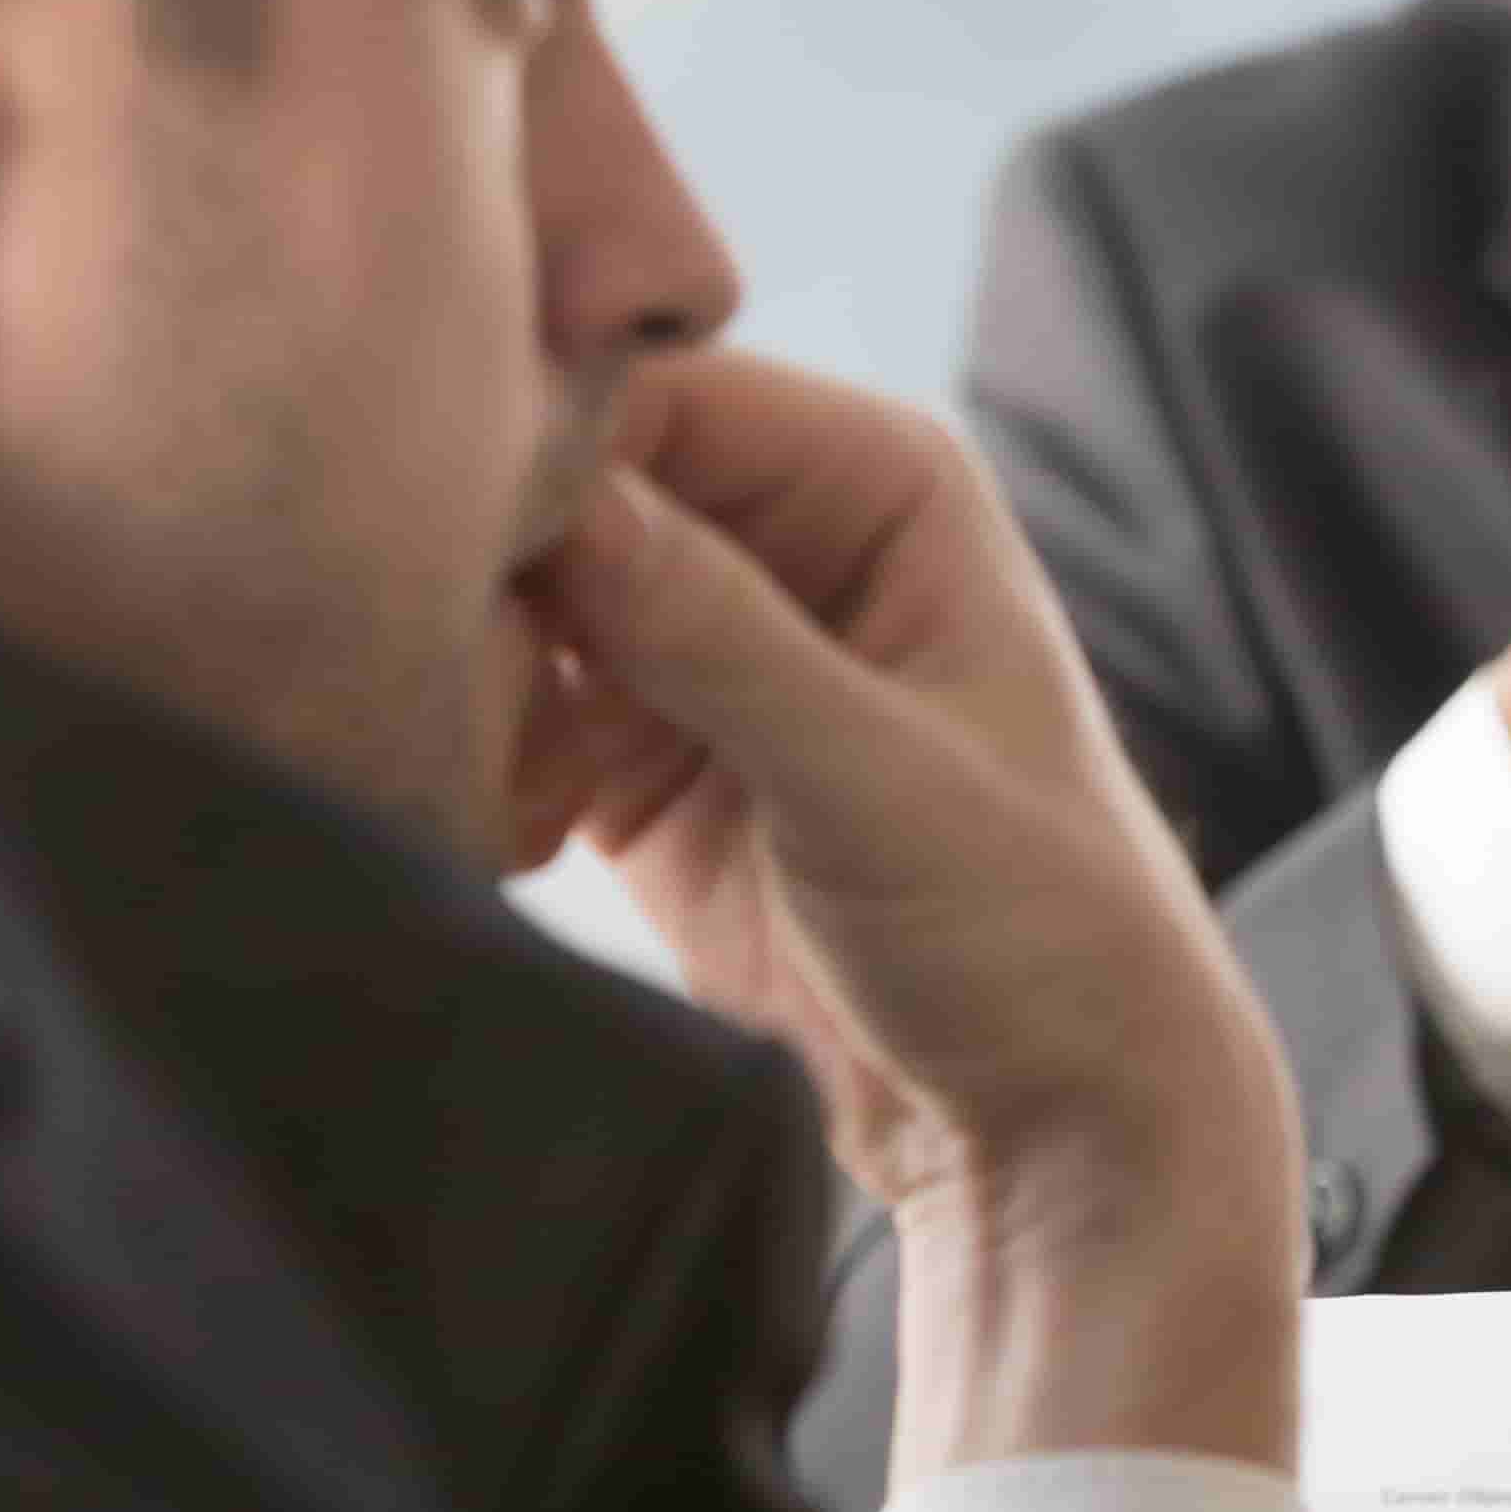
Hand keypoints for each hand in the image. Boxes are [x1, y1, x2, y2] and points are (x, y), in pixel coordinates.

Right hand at [516, 347, 1304, 1477]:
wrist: (1058, 1122)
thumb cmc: (1042, 932)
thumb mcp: (878, 778)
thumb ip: (719, 637)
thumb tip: (563, 501)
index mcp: (879, 482)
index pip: (650, 389)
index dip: (539, 449)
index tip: (452, 538)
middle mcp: (786, 537)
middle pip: (562, 489)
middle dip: (496, 582)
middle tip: (461, 684)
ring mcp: (703, 648)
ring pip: (519, 605)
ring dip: (483, 683)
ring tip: (503, 784)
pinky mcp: (641, 762)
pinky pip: (514, 717)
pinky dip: (493, 764)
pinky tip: (516, 837)